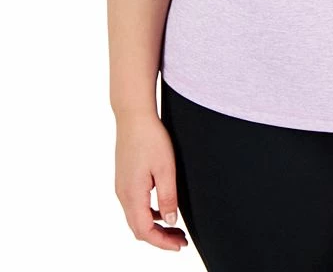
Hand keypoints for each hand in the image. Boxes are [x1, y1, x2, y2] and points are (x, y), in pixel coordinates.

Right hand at [114, 110, 188, 251]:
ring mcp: (121, 186)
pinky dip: (149, 213)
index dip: (163, 242)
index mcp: (132, 194)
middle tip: (180, 240)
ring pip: (136, 217)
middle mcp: (123, 194)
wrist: (133, 116)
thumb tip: (171, 221)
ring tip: (175, 228)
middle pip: (138, 228)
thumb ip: (168, 197)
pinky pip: (135, 205)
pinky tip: (164, 207)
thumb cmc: (151, 138)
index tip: (180, 246)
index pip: (145, 231)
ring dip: (154, 226)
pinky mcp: (124, 178)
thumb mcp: (166, 168)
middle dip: (159, 238)